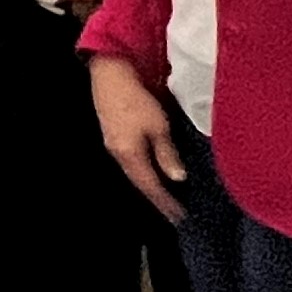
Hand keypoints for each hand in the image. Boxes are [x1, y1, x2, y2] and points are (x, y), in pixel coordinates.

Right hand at [88, 54, 186, 223]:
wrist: (111, 75)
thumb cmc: (137, 99)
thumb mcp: (158, 126)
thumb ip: (167, 153)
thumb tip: (177, 177)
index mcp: (130, 155)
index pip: (151, 186)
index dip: (165, 202)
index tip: (179, 216)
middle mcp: (119, 154)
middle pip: (140, 182)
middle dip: (157, 198)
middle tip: (173, 212)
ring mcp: (114, 144)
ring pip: (135, 172)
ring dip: (150, 185)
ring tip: (165, 196)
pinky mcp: (114, 135)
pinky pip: (131, 161)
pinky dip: (144, 171)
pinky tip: (152, 171)